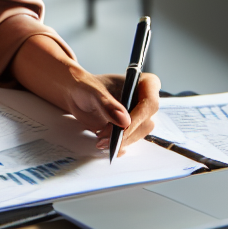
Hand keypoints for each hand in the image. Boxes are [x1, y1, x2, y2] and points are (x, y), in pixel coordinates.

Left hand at [8, 35, 159, 157]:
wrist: (77, 95)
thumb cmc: (86, 86)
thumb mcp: (94, 92)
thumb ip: (108, 105)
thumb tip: (124, 121)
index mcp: (143, 83)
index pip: (150, 103)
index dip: (139, 117)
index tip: (122, 128)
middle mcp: (145, 100)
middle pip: (146, 123)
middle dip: (125, 133)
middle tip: (103, 137)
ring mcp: (139, 115)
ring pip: (138, 134)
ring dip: (120, 140)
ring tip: (100, 138)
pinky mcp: (131, 128)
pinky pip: (131, 140)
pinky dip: (118, 145)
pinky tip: (105, 143)